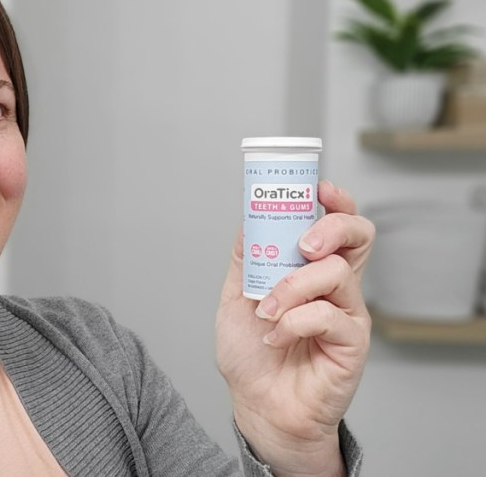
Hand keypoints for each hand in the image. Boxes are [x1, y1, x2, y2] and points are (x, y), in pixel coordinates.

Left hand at [216, 181, 373, 476]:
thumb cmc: (251, 356)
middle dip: (331, 227)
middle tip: (301, 245)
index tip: (317, 188)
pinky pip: (326, 316)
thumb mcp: (236, 297)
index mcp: (312, 271)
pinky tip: (276, 338)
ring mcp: (347, 313)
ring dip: (291, 288)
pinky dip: (293, 322)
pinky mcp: (351, 343)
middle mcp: (337, 287)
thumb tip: (248, 217)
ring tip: (266, 311)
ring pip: (333, 273)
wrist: (256, 405)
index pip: (340, 225)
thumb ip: (246, 259)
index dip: (336, 201)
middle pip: (359, 236)